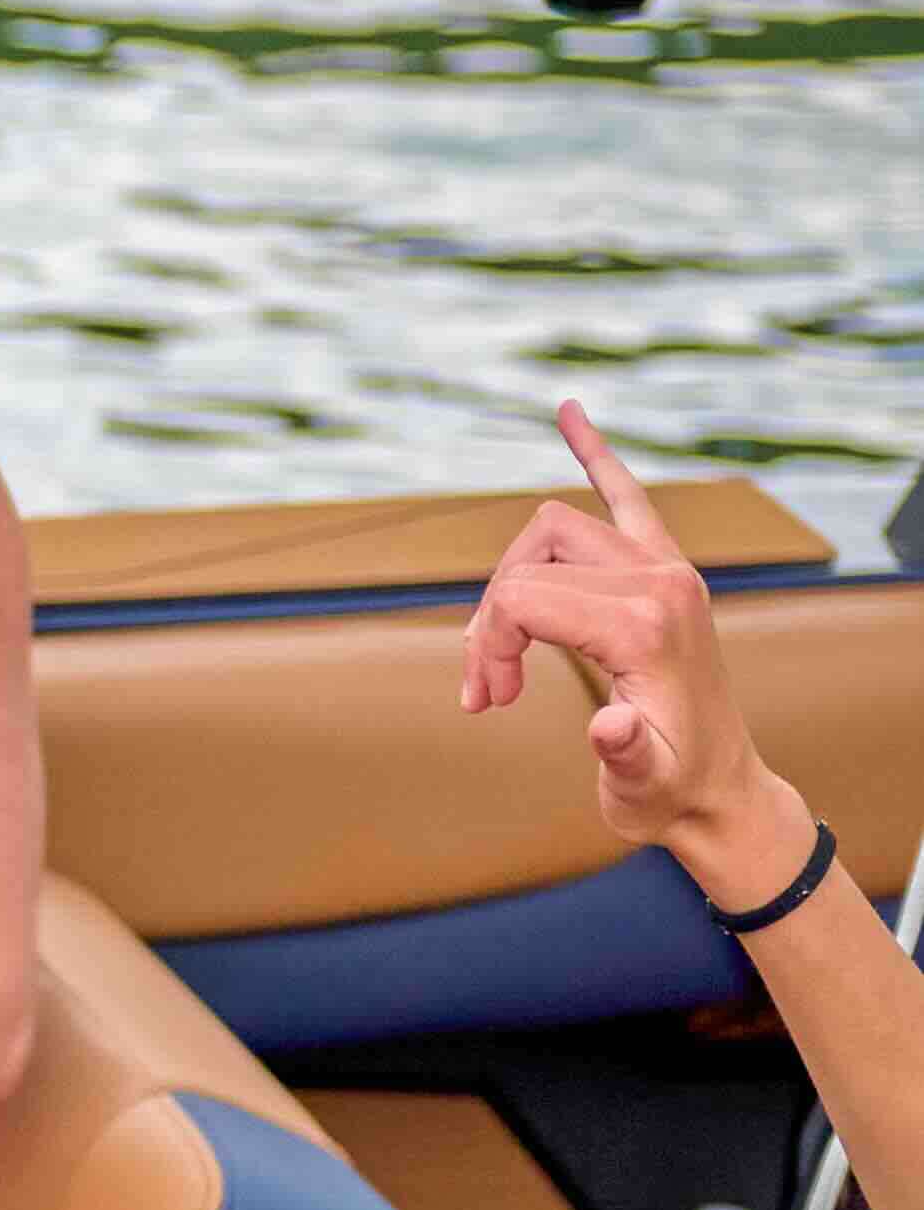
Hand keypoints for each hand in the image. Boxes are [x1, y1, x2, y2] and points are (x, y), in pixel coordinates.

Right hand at [467, 408, 804, 902]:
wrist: (719, 794)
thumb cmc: (669, 793)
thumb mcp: (639, 786)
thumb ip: (624, 752)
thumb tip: (611, 727)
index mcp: (648, 624)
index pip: (526, 593)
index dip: (490, 644)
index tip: (489, 699)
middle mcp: (661, 580)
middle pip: (530, 558)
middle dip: (493, 620)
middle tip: (490, 690)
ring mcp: (668, 569)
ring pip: (553, 530)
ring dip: (512, 581)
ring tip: (504, 660)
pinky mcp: (667, 572)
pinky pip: (626, 498)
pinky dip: (597, 457)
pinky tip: (571, 415)